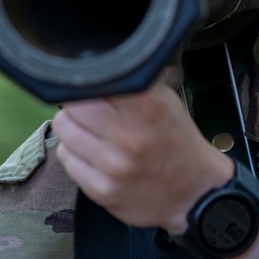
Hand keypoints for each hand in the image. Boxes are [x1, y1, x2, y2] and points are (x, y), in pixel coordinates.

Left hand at [53, 80, 231, 233]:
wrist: (194, 190)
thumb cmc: (176, 140)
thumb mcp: (165, 101)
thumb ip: (132, 83)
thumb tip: (95, 67)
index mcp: (149, 108)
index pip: (96, 82)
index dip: (91, 81)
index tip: (94, 86)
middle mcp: (131, 138)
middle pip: (73, 106)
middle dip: (79, 104)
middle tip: (92, 110)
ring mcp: (114, 167)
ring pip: (65, 130)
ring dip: (74, 128)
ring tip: (94, 132)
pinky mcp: (101, 190)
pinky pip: (66, 158)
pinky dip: (76, 153)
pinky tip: (96, 154)